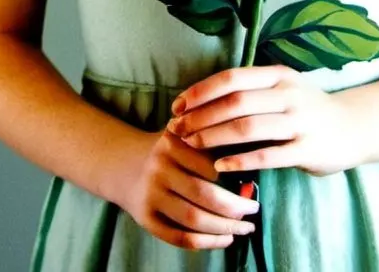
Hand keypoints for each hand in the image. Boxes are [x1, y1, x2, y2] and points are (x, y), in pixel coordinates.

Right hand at [116, 127, 260, 250]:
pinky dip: (206, 243)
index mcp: (171, 142)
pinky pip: (179, 237)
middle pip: (203, 194)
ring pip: (193, 219)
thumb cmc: (169, 151)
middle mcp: (158, 168)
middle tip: (254, 210)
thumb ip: (212, 144)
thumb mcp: (185, 135)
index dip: (234, 177)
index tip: (252, 185)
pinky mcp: (145, 219)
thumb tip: (250, 174)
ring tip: (245, 228)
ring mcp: (150, 195)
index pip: (210, 164)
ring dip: (224, 228)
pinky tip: (225, 239)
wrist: (124, 164)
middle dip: (234, 207)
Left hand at [167, 65, 354, 176]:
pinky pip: (268, 155)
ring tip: (192, 146)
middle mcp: (287, 94)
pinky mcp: (307, 148)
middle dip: (201, 116)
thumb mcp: (283, 89)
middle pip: (235, 102)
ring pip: (248, 127)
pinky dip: (241, 160)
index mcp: (277, 75)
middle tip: (177, 129)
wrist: (353, 127)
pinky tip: (221, 166)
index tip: (177, 106)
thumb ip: (251, 91)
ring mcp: (299, 121)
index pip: (231, 78)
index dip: (201, 91)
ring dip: (215, 136)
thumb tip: (201, 101)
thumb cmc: (306, 108)